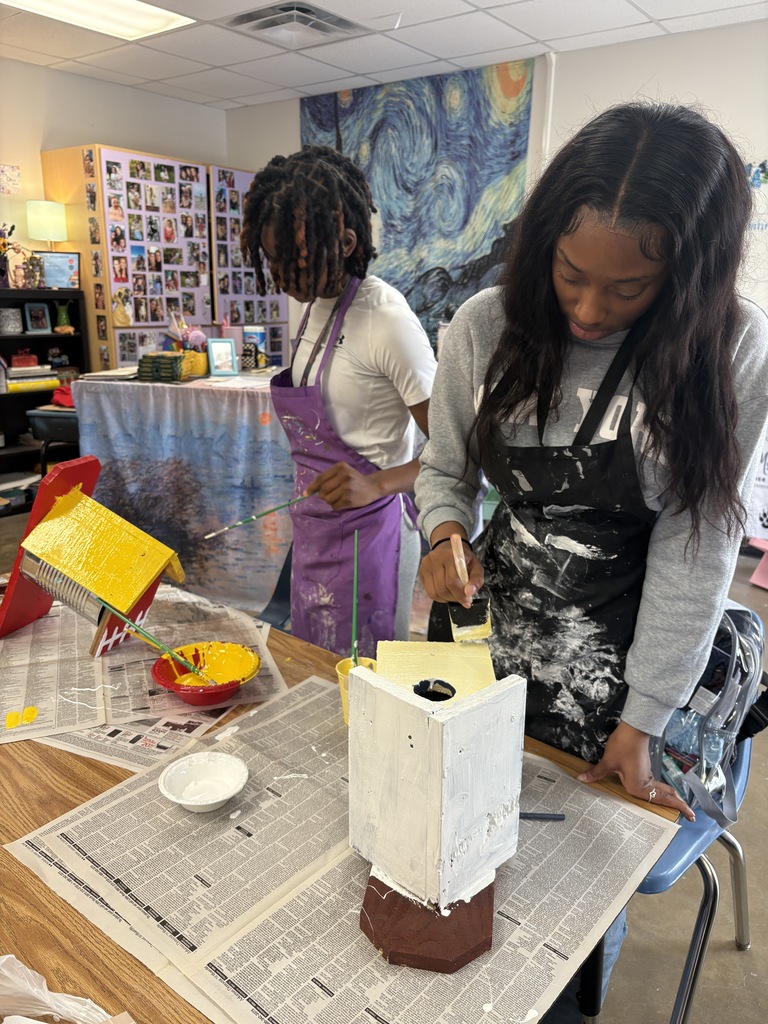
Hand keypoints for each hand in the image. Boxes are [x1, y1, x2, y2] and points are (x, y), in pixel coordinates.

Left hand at [304, 462, 381, 509]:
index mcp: (340, 467)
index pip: (321, 478)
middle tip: (330, 495)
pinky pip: (335, 506)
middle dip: (323, 495)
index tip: (305, 494)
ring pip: (328, 499)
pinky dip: (336, 506)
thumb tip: (310, 491)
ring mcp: (347, 488)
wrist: (373, 486)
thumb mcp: (343, 472)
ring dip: (330, 501)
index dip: (312, 487)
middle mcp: (343, 476)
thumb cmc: (354, 479)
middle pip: (323, 490)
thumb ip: (329, 478)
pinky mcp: (349, 499)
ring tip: (339, 498)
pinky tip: (343, 502)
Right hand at [419, 540, 483, 607]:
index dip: (460, 595)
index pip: (452, 582)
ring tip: (454, 595)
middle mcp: (435, 559)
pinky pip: (429, 592)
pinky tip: (446, 592)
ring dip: (446, 599)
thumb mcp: (476, 567)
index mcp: (450, 556)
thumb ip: (476, 580)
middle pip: (442, 589)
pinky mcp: (421, 572)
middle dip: (454, 598)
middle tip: (461, 599)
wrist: (449, 548)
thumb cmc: (464, 559)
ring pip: (434, 593)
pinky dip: (439, 597)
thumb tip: (469, 593)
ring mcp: (426, 566)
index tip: (467, 602)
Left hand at [577, 720, 695, 821]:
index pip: (661, 800)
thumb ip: (596, 773)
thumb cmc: (622, 745)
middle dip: (679, 805)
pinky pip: (656, 784)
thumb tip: (582, 779)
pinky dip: (663, 791)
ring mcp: (647, 775)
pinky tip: (661, 793)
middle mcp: (646, 783)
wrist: (632, 729)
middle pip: (666, 796)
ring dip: (671, 798)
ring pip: (662, 790)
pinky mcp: (645, 769)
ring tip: (681, 807)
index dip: (677, 807)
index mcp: (639, 785)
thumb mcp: (608, 761)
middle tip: (692, 816)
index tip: (690, 815)